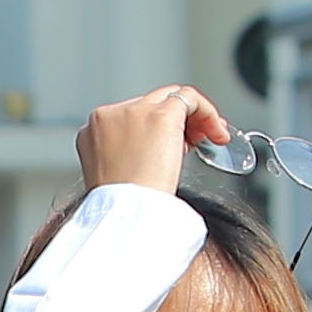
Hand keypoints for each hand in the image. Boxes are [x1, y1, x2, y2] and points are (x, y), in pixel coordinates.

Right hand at [78, 84, 230, 201]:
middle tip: (197, 143)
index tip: (176, 147)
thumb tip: (156, 153)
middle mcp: (112, 115)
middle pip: (153, 103)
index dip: (158, 131)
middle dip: (179, 122)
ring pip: (172, 97)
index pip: (134, 117)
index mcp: (94, 131)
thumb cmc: (121, 208)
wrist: (124, 214)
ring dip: (195, 116)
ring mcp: (136, 112)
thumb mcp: (116, 179)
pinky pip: (190, 98)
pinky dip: (207, 112)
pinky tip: (217, 133)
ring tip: (210, 138)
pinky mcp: (161, 115)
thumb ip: (130, 157)